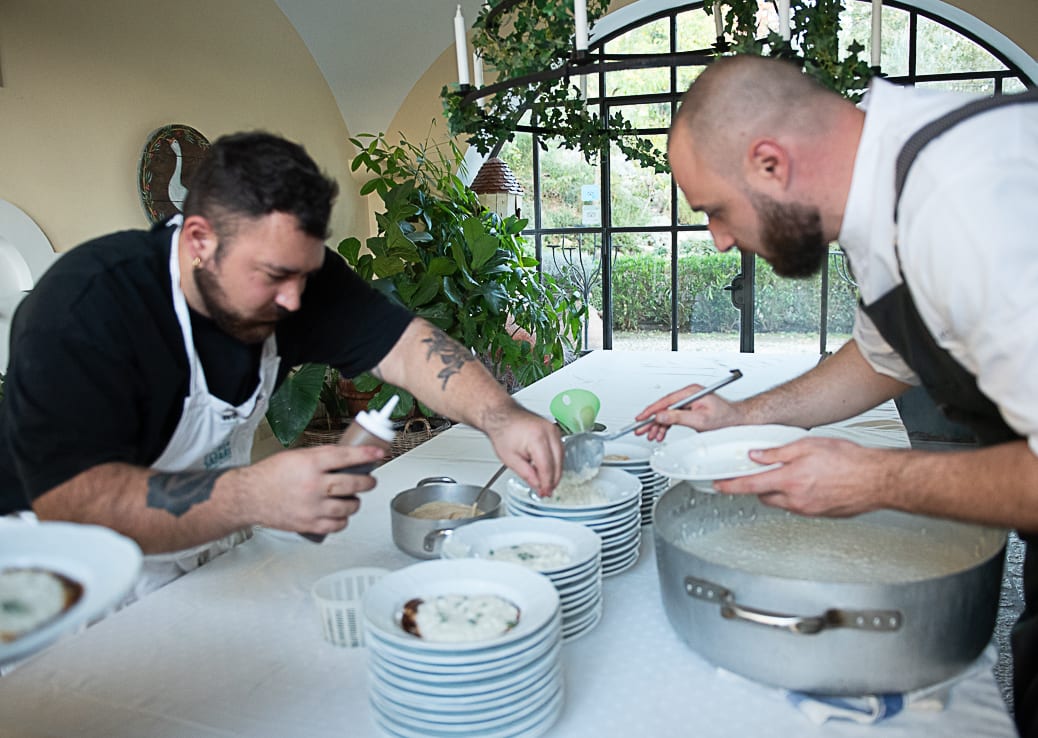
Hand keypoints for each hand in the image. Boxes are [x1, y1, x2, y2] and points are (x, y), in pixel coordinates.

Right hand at [245, 444, 386, 535]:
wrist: (248, 496)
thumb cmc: (270, 475)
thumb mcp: (297, 456)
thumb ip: (322, 457)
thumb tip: (347, 457)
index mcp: (310, 463)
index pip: (345, 457)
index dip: (366, 455)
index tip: (379, 453)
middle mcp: (313, 485)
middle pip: (353, 484)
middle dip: (367, 482)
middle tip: (369, 480)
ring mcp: (312, 507)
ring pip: (349, 506)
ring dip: (355, 502)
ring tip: (352, 497)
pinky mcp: (309, 524)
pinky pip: (337, 524)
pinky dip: (343, 519)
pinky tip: (340, 513)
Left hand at [485, 406, 562, 496]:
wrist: (502, 415)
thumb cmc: (503, 431)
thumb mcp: (510, 459)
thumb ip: (527, 475)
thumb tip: (538, 486)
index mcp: (537, 438)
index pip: (547, 468)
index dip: (546, 484)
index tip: (544, 493)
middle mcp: (548, 432)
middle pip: (558, 463)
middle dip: (553, 479)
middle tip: (546, 491)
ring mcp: (553, 429)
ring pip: (561, 457)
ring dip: (556, 471)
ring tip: (546, 483)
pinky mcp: (554, 429)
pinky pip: (560, 449)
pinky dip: (556, 461)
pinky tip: (549, 470)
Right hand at [633, 382, 742, 441]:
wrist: (738, 421)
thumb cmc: (726, 417)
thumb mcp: (700, 420)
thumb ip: (678, 418)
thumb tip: (661, 416)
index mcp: (691, 392)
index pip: (665, 401)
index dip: (651, 410)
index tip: (641, 418)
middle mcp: (688, 395)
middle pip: (664, 408)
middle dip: (651, 420)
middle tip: (640, 430)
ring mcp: (689, 402)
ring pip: (667, 414)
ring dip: (658, 426)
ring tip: (651, 435)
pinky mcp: (689, 410)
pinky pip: (673, 417)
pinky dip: (666, 426)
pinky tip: (660, 433)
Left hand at [713, 437, 890, 517]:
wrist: (877, 480)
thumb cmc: (849, 461)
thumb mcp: (807, 446)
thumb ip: (777, 452)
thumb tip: (757, 456)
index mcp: (789, 480)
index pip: (750, 486)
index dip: (731, 486)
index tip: (719, 486)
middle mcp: (796, 499)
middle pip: (764, 496)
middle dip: (759, 486)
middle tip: (761, 473)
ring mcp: (808, 510)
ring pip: (782, 503)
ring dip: (779, 492)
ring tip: (792, 475)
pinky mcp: (820, 515)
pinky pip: (799, 507)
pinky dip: (796, 497)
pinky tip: (808, 484)